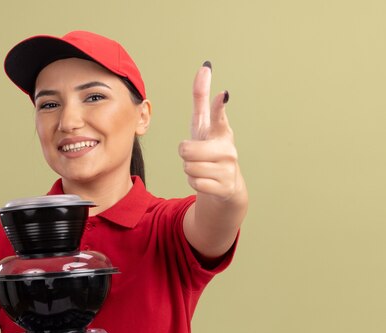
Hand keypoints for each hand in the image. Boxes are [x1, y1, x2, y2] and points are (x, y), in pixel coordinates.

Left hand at [179, 62, 243, 201]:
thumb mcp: (204, 124)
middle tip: (196, 154)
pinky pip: (194, 182)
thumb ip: (202, 98)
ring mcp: (227, 168)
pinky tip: (206, 179)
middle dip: (185, 153)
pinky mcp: (224, 186)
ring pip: (188, 167)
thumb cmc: (211, 147)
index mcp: (222, 131)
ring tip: (202, 167)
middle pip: (186, 150)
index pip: (218, 115)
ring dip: (190, 168)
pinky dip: (195, 181)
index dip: (218, 106)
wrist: (226, 183)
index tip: (222, 95)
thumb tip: (205, 66)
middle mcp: (227, 148)